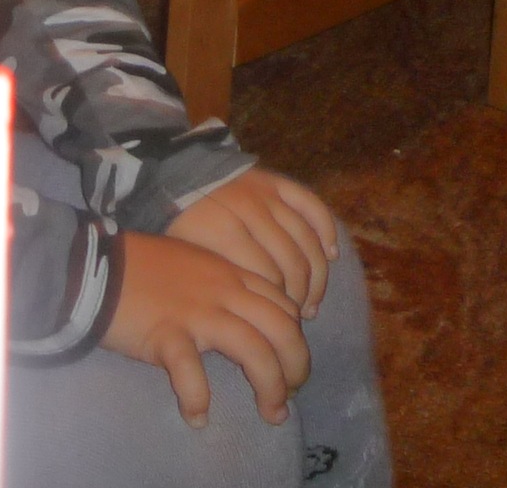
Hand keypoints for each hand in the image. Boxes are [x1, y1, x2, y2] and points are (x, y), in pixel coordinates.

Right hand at [103, 229, 308, 428]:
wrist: (93, 267)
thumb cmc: (138, 266)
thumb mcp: (191, 263)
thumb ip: (218, 284)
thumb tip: (240, 315)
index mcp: (229, 273)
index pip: (283, 305)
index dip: (295, 338)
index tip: (288, 362)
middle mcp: (222, 291)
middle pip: (282, 329)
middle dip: (296, 367)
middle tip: (289, 394)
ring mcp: (196, 313)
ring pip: (256, 352)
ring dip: (271, 389)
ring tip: (270, 414)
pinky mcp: (167, 334)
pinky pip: (193, 375)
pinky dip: (199, 400)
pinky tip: (197, 417)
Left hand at [167, 168, 338, 318]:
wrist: (174, 184)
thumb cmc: (183, 233)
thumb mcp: (190, 261)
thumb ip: (223, 288)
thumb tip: (260, 323)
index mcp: (220, 230)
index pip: (268, 279)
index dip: (280, 307)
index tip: (280, 325)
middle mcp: (246, 208)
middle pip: (292, 262)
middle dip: (302, 296)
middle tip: (300, 316)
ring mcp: (264, 193)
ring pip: (307, 241)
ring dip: (317, 276)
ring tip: (311, 300)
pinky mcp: (276, 181)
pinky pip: (313, 206)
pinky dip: (327, 231)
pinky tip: (332, 255)